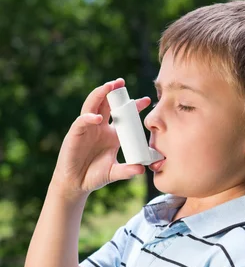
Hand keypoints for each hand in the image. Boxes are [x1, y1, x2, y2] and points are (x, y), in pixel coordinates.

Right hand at [51, 78, 150, 199]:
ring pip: (92, 105)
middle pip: (107, 103)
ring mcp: (87, 128)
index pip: (124, 115)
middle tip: (122, 82)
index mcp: (112, 134)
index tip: (147, 100)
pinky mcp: (75, 134)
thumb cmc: (95, 176)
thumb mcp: (114, 172)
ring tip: (109, 87)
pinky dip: (89, 118)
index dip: (134, 106)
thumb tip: (142, 169)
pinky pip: (82, 121)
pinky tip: (97, 118)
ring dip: (100, 94)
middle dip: (114, 91)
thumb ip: (127, 170)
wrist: (76, 184)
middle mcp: (100, 127)